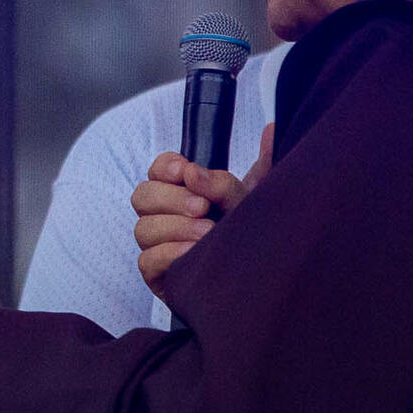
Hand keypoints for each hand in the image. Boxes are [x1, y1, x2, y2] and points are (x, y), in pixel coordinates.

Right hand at [131, 122, 272, 301]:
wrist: (259, 281)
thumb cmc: (251, 237)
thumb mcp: (257, 200)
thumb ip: (263, 167)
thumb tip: (270, 130)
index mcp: (183, 193)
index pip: (157, 170)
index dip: (165, 167)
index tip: (184, 171)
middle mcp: (165, 216)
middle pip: (142, 196)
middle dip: (171, 199)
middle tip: (203, 207)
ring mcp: (158, 246)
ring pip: (143, 228)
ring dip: (175, 227)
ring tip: (208, 234)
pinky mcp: (158, 275)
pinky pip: (147, 260)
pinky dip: (169, 254)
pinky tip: (193, 254)